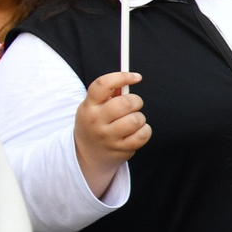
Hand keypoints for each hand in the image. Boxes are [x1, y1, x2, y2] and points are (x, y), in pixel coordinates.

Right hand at [74, 70, 149, 196]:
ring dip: (140, 118)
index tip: (137, 77)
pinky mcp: (120, 149)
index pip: (103, 84)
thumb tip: (129, 78)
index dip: (122, 77)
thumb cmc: (96, 123)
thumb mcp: (94, 107)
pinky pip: (142, 134)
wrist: (87, 153)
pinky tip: (137, 132)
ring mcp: (107, 136)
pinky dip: (144, 131)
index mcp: (89, 105)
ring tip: (133, 121)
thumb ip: (110, 93)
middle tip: (134, 105)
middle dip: (136, 101)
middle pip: (125, 103)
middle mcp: (96, 120)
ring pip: (136, 119)